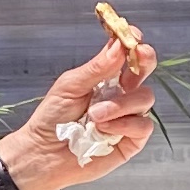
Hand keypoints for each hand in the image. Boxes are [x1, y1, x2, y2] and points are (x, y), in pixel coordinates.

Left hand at [5, 33, 159, 189]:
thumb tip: (119, 44)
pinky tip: (103, 129)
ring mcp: (128, 116)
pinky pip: (143, 126)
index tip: (132, 36)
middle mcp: (121, 94)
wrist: (44, 154)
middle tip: (137, 57)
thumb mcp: (71, 85)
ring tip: (94, 115)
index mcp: (107, 77)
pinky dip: (124, 124)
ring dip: (120, 104)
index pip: (127, 54)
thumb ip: (98, 67)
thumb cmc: (53, 118)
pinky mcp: (131, 140)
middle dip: (144, 61)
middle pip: (145, 70)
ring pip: (144, 98)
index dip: (133, 43)